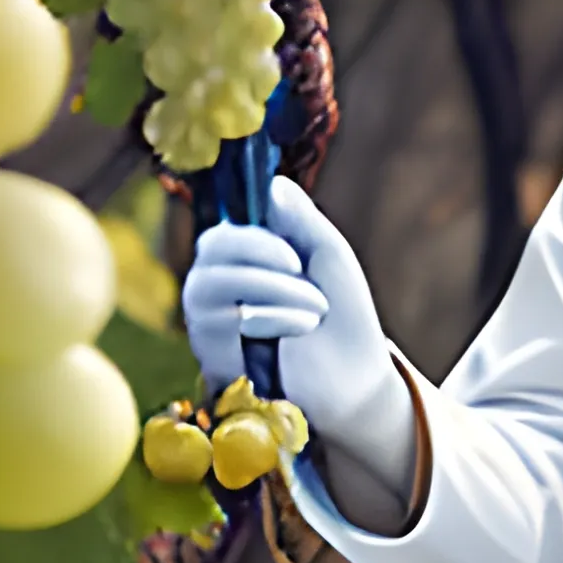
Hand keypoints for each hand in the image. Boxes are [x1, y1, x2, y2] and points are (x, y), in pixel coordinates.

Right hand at [180, 179, 413, 487]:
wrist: (357, 380)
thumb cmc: (345, 319)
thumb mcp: (330, 257)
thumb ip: (301, 218)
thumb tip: (272, 182)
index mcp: (250, 258)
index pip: (227, 225)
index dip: (250, 222)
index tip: (290, 234)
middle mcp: (224, 285)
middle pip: (210, 246)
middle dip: (257, 249)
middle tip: (300, 266)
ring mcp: (214, 321)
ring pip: (206, 282)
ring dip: (268, 287)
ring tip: (314, 308)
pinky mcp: (212, 356)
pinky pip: (214, 321)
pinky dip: (267, 316)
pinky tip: (302, 327)